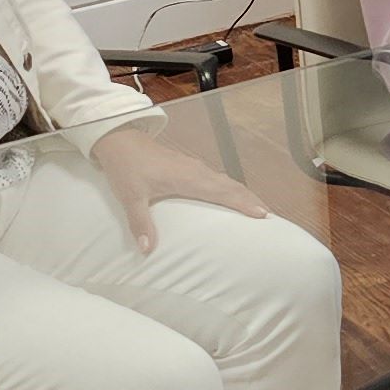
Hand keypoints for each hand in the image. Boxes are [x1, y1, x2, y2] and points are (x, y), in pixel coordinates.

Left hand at [89, 127, 275, 253]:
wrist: (119, 140)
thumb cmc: (126, 167)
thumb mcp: (130, 197)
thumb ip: (141, 223)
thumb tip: (147, 250)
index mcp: (188, 178)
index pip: (223, 192)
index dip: (244, 203)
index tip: (263, 215)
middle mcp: (197, 171)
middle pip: (231, 186)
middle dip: (251, 200)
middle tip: (269, 217)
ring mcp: (194, 167)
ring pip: (226, 181)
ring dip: (242, 194)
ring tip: (256, 208)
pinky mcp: (189, 166)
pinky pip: (217, 178)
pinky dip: (230, 188)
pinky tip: (230, 196)